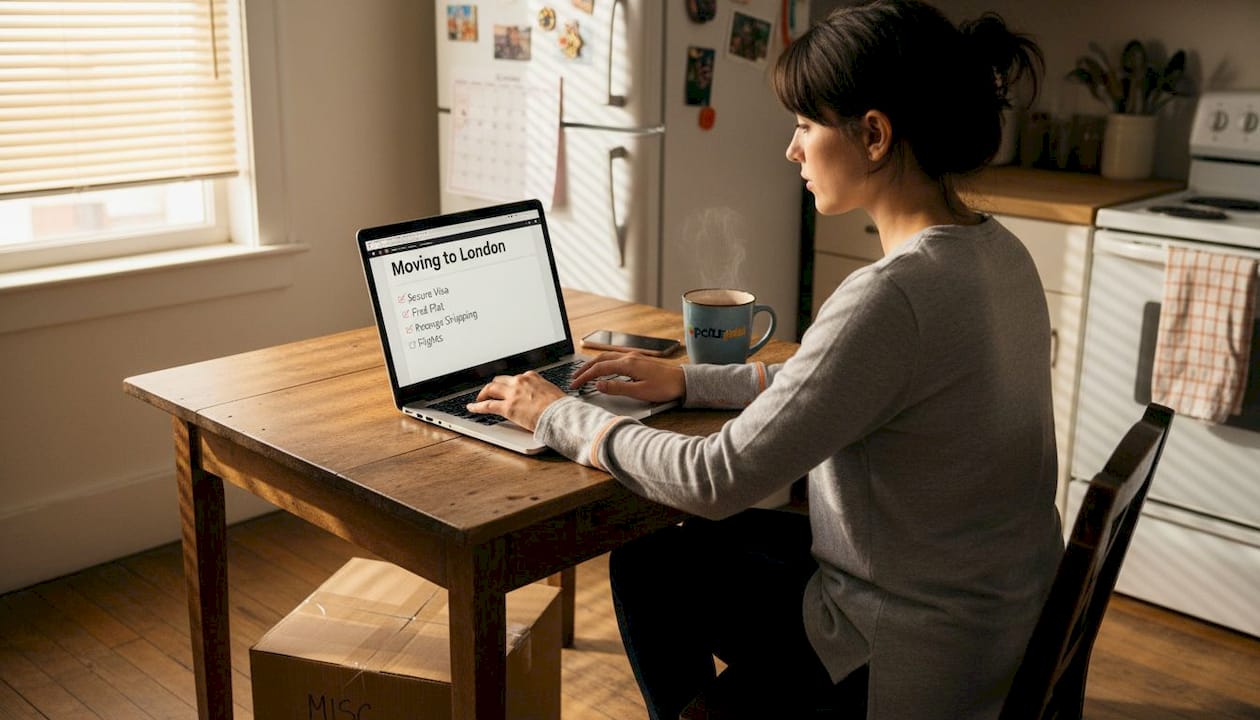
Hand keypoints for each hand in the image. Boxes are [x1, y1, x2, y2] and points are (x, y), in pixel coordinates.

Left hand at [467, 371, 567, 431]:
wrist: (561, 414)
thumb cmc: (560, 407)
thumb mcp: (552, 392)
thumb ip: (541, 391)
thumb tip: (540, 398)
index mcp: (532, 376)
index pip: (515, 377)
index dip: (508, 383)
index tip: (506, 387)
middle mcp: (520, 381)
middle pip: (500, 380)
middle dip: (493, 386)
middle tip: (489, 392)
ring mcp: (513, 394)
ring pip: (491, 389)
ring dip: (483, 393)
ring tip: (478, 399)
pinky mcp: (508, 407)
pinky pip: (487, 406)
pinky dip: (477, 407)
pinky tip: (471, 408)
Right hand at [570, 351, 685, 403]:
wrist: (683, 381)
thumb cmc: (665, 387)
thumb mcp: (640, 392)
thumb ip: (617, 388)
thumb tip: (599, 385)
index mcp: (628, 364)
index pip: (599, 369)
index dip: (584, 377)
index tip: (575, 385)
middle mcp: (629, 357)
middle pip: (600, 359)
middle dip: (585, 368)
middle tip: (574, 378)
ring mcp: (634, 357)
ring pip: (607, 357)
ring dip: (593, 364)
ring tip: (584, 373)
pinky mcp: (638, 360)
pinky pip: (615, 358)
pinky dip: (604, 362)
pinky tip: (603, 368)